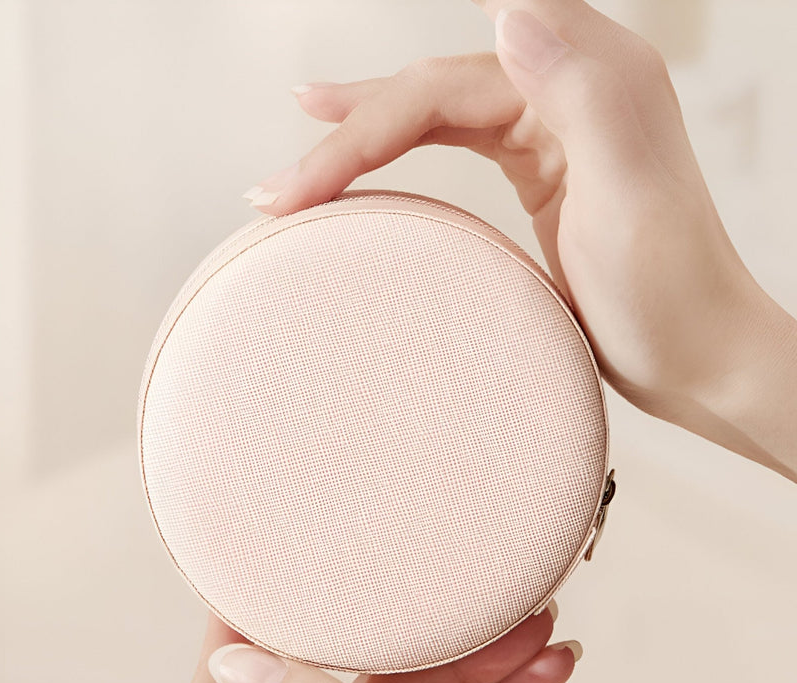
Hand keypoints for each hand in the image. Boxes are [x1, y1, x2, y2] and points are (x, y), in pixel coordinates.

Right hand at [244, 0, 796, 479]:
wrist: (697, 356)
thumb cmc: (671, 298)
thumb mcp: (634, 198)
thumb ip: (587, 94)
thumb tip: (505, 13)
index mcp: (587, 86)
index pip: (443, 87)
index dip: (364, 122)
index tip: (299, 179)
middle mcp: (568, 93)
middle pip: (432, 91)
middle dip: (348, 131)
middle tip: (277, 183)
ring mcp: (554, 131)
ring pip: (438, 108)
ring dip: (367, 123)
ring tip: (305, 126)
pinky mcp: (544, 169)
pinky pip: (459, 138)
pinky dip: (408, 143)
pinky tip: (378, 150)